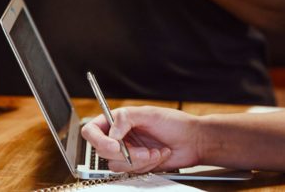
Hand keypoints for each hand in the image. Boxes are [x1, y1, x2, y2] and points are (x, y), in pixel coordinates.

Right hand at [81, 106, 200, 173]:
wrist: (192, 141)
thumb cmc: (174, 123)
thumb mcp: (149, 114)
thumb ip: (126, 119)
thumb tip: (112, 132)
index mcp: (118, 120)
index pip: (92, 130)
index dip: (98, 140)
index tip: (114, 145)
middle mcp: (119, 136)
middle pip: (103, 151)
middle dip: (126, 153)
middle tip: (143, 150)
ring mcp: (127, 152)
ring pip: (116, 165)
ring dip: (138, 160)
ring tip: (154, 152)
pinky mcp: (136, 165)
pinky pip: (131, 171)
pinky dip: (146, 165)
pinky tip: (158, 155)